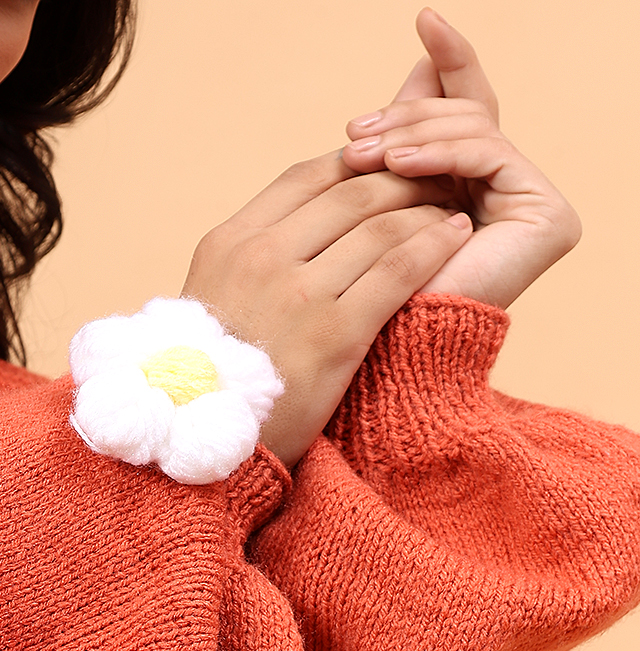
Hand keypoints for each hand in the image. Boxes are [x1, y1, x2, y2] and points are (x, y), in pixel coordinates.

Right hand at [183, 156, 471, 467]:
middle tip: (438, 178)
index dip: (358, 164)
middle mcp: (261, 258)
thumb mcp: (211, 303)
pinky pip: (399, 269)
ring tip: (452, 209)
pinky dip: (435, 244)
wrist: (208, 444)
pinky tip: (459, 235)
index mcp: (229, 243)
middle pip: (351, 191)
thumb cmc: (213, 381)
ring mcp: (299, 294)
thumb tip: (299, 231)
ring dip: (427, 208)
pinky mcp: (336, 333)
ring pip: (381, 225)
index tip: (388, 168)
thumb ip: (250, 262)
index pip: (307, 177)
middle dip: (403, 179)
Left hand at [341, 8, 580, 308]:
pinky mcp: (549, 219)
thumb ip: (397, 139)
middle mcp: (509, 197)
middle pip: (468, 116)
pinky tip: (396, 161)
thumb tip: (413, 64)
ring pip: (476, 128)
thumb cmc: (361, 298)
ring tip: (362, 150)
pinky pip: (492, 154)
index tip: (425, 18)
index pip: (463, 114)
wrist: (376, 362)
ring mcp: (533, 207)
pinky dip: (441, 151)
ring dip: (413, 131)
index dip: (448, 64)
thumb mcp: (370, 200)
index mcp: (471, 192)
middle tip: (355, 128)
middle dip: (408, 112)